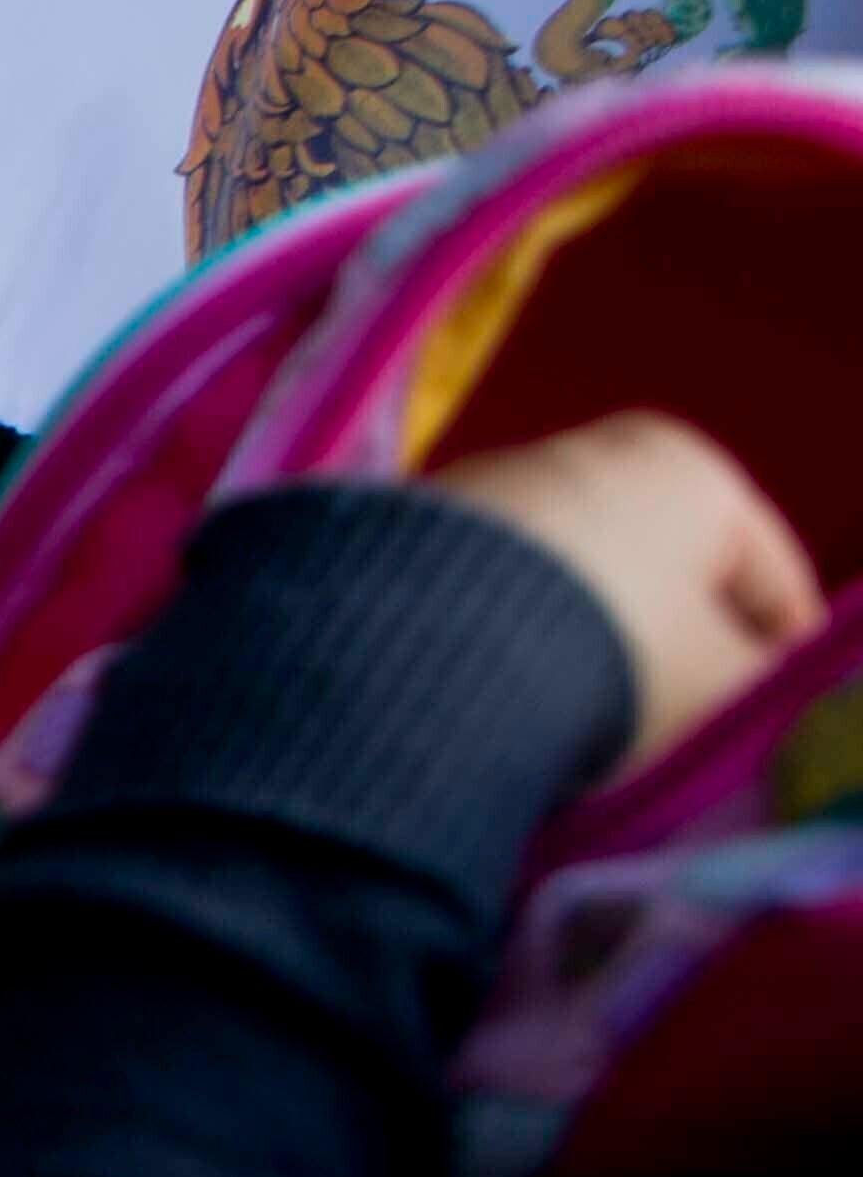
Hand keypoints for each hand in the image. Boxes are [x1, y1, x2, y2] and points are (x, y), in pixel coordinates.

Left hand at [429, 410, 824, 761]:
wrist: (420, 652)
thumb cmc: (610, 656)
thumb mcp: (719, 687)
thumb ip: (753, 680)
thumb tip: (737, 678)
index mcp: (687, 469)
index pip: (765, 575)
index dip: (773, 651)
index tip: (757, 705)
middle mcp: (583, 453)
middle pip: (657, 572)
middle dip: (667, 647)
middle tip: (670, 723)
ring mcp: (486, 485)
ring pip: (566, 583)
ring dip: (578, 644)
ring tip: (574, 719)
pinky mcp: (403, 531)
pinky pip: (486, 597)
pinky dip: (504, 640)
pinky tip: (498, 697)